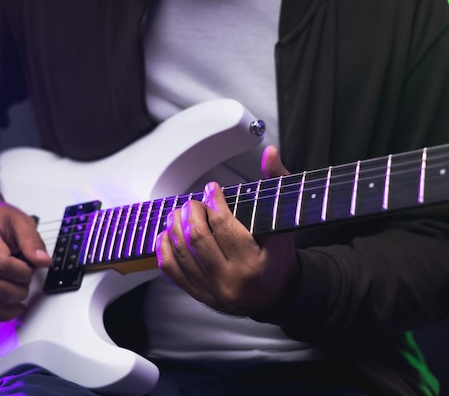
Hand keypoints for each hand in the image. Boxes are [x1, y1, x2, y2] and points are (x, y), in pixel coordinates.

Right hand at [0, 187, 51, 324]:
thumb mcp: (18, 220)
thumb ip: (31, 240)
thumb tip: (43, 261)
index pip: (0, 264)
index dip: (21, 273)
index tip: (30, 270)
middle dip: (15, 292)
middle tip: (25, 287)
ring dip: (2, 310)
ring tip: (18, 305)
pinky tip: (0, 313)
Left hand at [156, 146, 298, 317]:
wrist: (278, 294)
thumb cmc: (279, 256)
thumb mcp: (284, 221)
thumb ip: (277, 184)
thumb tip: (268, 153)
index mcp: (254, 264)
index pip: (224, 225)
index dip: (213, 201)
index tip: (211, 189)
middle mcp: (232, 282)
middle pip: (198, 238)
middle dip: (191, 213)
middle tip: (194, 202)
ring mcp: (213, 292)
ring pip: (182, 253)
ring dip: (175, 226)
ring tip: (180, 213)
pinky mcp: (200, 296)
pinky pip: (173, 271)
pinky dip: (164, 249)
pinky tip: (167, 233)